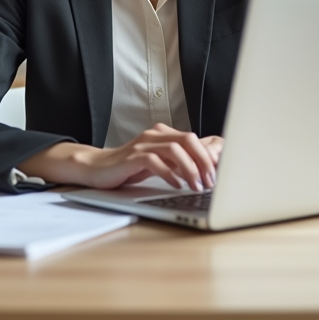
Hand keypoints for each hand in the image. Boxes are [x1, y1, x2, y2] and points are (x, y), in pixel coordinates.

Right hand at [18, 124, 222, 190]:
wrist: (97, 168)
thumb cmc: (130, 167)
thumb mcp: (160, 163)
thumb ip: (180, 162)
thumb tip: (208, 168)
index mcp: (164, 134)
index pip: (195, 139)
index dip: (211, 154)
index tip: (221, 172)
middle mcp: (156, 135)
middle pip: (189, 140)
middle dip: (204, 160)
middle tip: (212, 180)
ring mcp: (143, 144)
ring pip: (175, 149)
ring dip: (190, 169)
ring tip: (197, 185)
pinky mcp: (132, 157)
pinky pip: (155, 161)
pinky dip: (170, 174)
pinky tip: (177, 185)